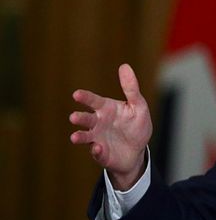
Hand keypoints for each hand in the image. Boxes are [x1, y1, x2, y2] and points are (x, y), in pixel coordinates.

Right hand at [70, 63, 152, 189]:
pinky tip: (98, 148)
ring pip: (85, 136)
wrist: (138, 150)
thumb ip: (131, 88)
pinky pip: (96, 152)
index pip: (94, 101)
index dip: (85, 98)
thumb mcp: (138, 105)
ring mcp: (97, 138)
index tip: (77, 94)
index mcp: (106, 109)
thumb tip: (125, 66)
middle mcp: (98, 123)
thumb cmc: (136, 125)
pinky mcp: (100, 153)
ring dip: (79, 136)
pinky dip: (96, 151)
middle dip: (80, 118)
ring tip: (74, 137)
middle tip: (74, 117)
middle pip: (86, 119)